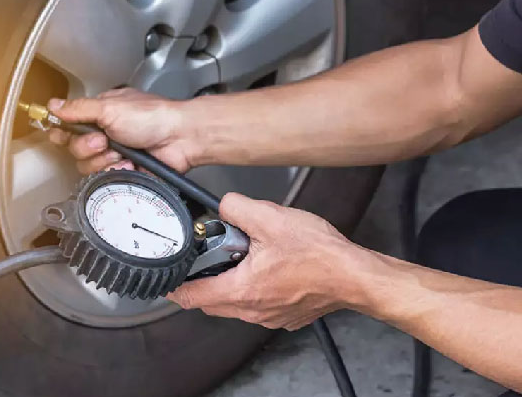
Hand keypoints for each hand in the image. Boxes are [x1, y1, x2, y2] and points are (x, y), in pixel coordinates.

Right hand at [48, 88, 197, 173]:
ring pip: (88, 166)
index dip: (62, 132)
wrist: (180, 138)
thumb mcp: (110, 107)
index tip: (60, 135)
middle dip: (87, 147)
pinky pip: (106, 178)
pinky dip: (117, 171)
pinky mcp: (124, 171)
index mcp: (100, 114)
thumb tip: (54, 105)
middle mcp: (105, 134)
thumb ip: (79, 109)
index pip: (68, 125)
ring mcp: (115, 154)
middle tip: (103, 141)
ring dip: (104, 160)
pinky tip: (129, 164)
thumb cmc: (153, 117)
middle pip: (75, 150)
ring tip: (122, 152)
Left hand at [168, 193, 375, 330]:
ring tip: (243, 258)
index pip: (192, 297)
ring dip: (231, 284)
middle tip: (207, 259)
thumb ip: (237, 208)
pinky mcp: (287, 316)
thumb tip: (224, 205)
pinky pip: (259, 306)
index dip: (174, 287)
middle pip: (211, 303)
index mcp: (242, 289)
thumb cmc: (319, 254)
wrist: (355, 276)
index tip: (166, 279)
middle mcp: (253, 310)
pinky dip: (255, 290)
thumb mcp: (271, 217)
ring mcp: (271, 317)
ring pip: (236, 305)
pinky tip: (269, 268)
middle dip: (203, 281)